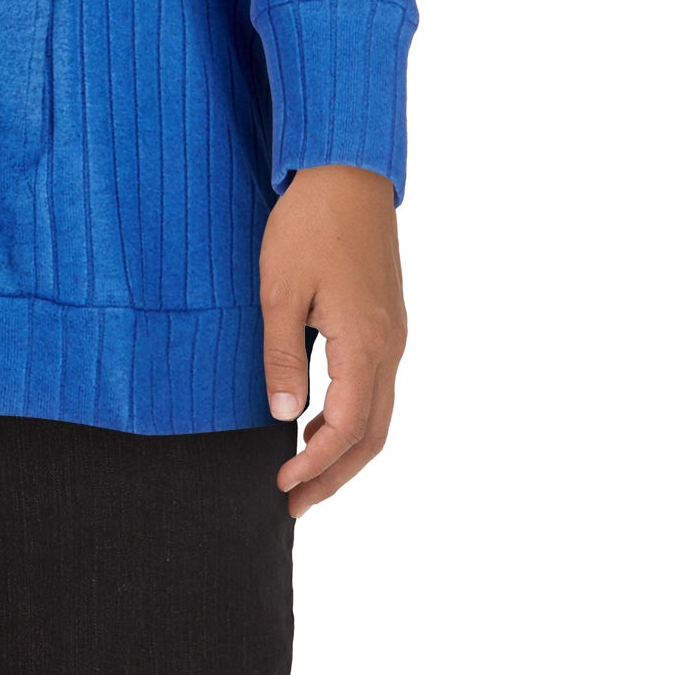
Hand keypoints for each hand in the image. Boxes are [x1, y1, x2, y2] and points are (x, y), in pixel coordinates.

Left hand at [259, 163, 405, 515]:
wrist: (346, 170)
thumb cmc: (308, 223)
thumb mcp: (279, 288)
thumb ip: (282, 354)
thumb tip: (284, 418)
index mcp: (366, 342)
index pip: (348, 428)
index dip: (317, 465)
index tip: (282, 487)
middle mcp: (391, 345)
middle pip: (372, 434)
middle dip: (334, 475)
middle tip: (294, 504)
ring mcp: (394, 333)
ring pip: (379, 413)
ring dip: (344, 450)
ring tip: (303, 474)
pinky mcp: (386, 319)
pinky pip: (376, 386)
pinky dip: (352, 417)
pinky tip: (319, 419)